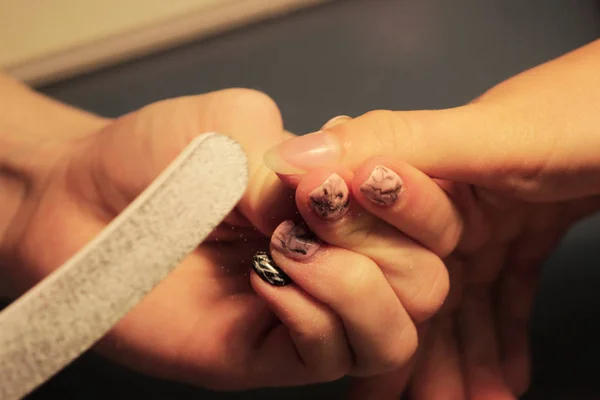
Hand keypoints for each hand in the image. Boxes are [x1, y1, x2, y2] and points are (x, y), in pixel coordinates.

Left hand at [0, 88, 448, 389]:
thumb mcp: (234, 126)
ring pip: (395, 335)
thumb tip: (327, 211)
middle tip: (316, 208)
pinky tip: (265, 278)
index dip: (416, 197)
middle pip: (427, 283)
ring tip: (290, 248)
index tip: (358, 172)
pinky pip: (331, 358)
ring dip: (359, 287)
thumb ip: (295, 160)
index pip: (432, 218)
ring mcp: (306, 314)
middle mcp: (340, 261)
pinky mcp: (265, 355)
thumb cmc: (158, 155)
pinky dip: (312, 315)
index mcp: (347, 205)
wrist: (85, 203)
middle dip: (385, 242)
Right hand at [264, 39, 599, 397]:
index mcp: (417, 170)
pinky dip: (502, 338)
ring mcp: (485, 218)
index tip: (351, 365)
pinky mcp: (523, 233)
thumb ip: (396, 146)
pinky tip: (502, 379)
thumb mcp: (487, 135)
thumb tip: (294, 159)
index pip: (369, 247)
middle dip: (411, 351)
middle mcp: (444, 199)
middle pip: (414, 289)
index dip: (355, 306)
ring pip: (460, 304)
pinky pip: (505, 296)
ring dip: (461, 358)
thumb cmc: (583, 114)